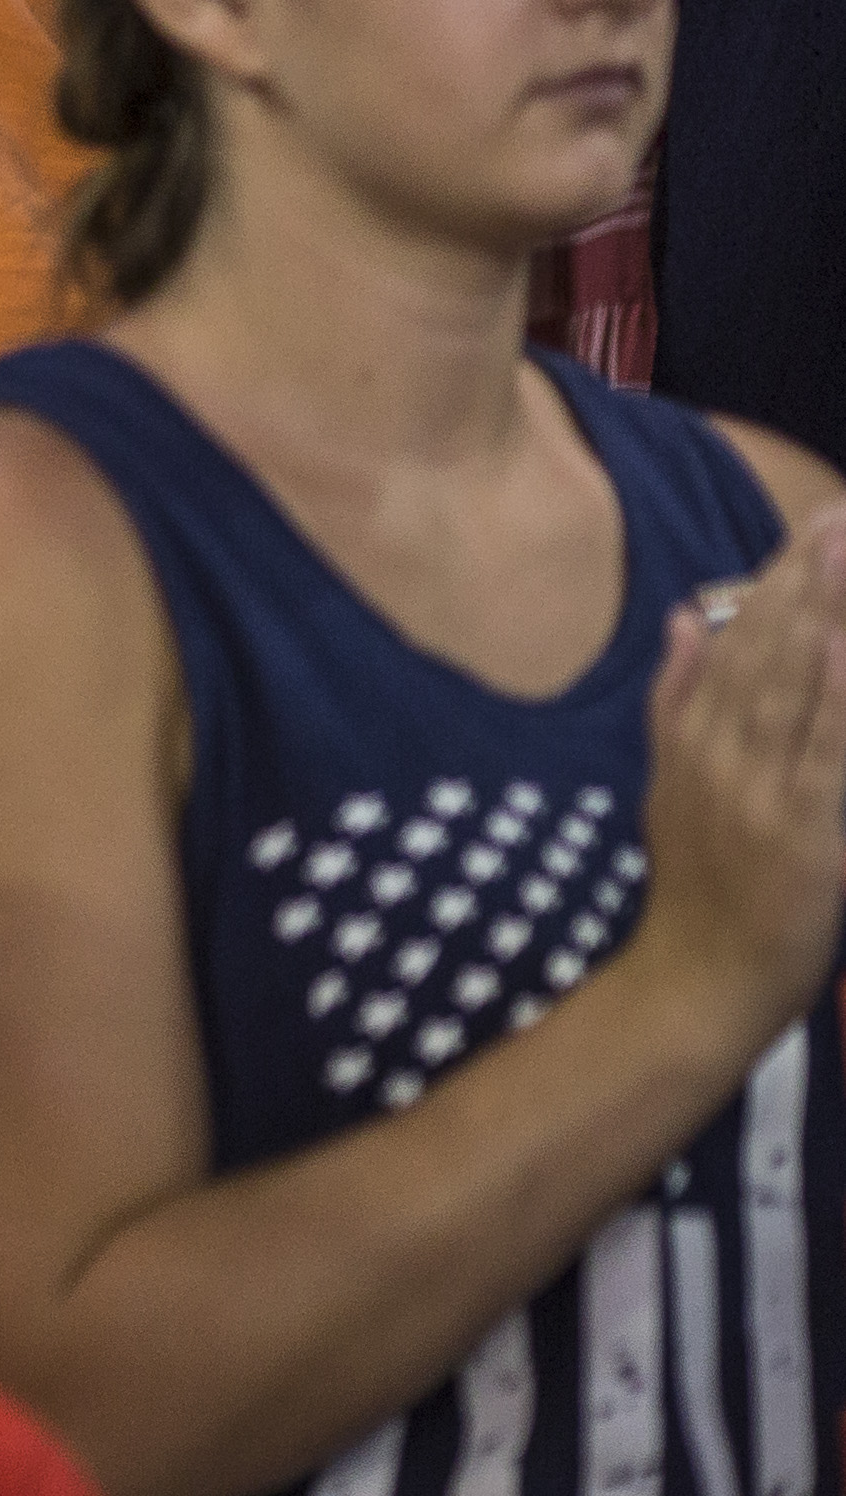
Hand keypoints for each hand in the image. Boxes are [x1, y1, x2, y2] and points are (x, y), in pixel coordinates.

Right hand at [621, 506, 845, 1054]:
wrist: (700, 978)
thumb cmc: (697, 884)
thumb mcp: (668, 785)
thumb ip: (676, 698)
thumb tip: (692, 615)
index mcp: (691, 739)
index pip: (736, 641)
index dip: (776, 579)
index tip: (812, 523)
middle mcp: (720, 755)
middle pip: (766, 653)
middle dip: (806, 579)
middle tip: (836, 516)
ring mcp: (760, 793)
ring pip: (794, 689)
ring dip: (823, 618)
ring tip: (844, 555)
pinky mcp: (805, 835)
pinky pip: (824, 756)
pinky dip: (832, 698)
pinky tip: (843, 647)